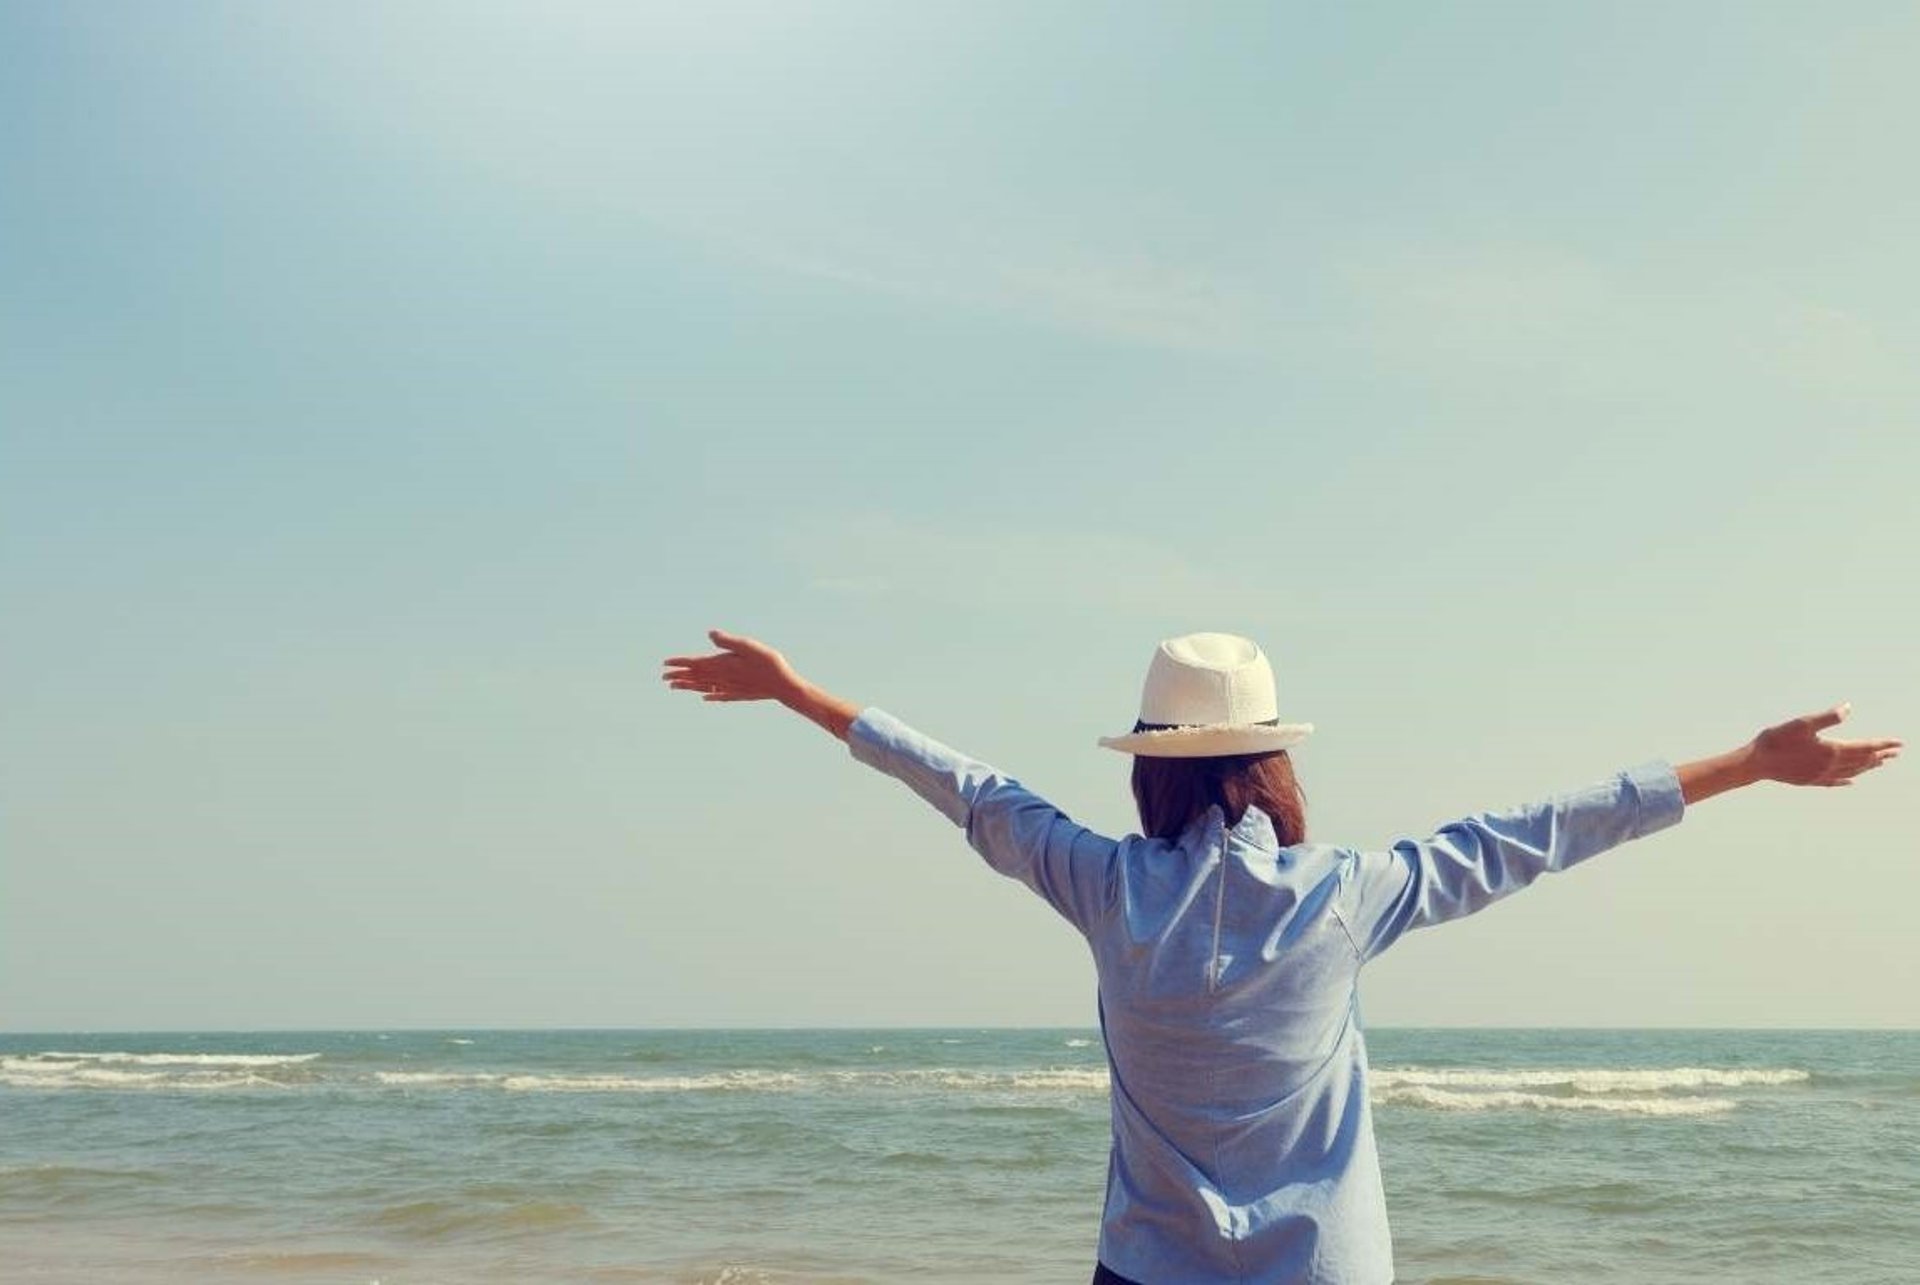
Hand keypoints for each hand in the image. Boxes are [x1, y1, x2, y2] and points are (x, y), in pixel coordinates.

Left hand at [661, 629, 802, 704]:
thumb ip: (728, 641)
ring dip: (689, 686)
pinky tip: (705, 698)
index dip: (679, 662)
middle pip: (696, 677)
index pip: (695, 663)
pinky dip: (710, 695)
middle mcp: (723, 678)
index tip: (665, 663)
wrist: (784, 686)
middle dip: (679, 675)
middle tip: (663, 677)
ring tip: (675, 687)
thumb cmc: (768, 663)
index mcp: (723, 665)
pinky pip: (720, 695)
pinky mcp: (740, 694)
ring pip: (704, 687)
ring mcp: (731, 688)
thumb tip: (710, 634)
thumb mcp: (749, 646)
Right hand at [1747, 704, 1901, 787]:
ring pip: (1852, 771)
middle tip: (1895, 753)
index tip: (1899, 744)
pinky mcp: (1811, 781)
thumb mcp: (1803, 723)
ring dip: (1867, 767)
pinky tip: (1852, 781)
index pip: (1865, 747)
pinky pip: (1836, 782)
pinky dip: (1848, 780)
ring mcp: (1821, 775)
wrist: (1756, 763)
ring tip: (1879, 763)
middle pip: (1862, 761)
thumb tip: (1848, 708)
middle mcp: (1830, 765)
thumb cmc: (1777, 740)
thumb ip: (1828, 717)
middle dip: (1880, 755)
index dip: (1883, 744)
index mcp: (1831, 750)